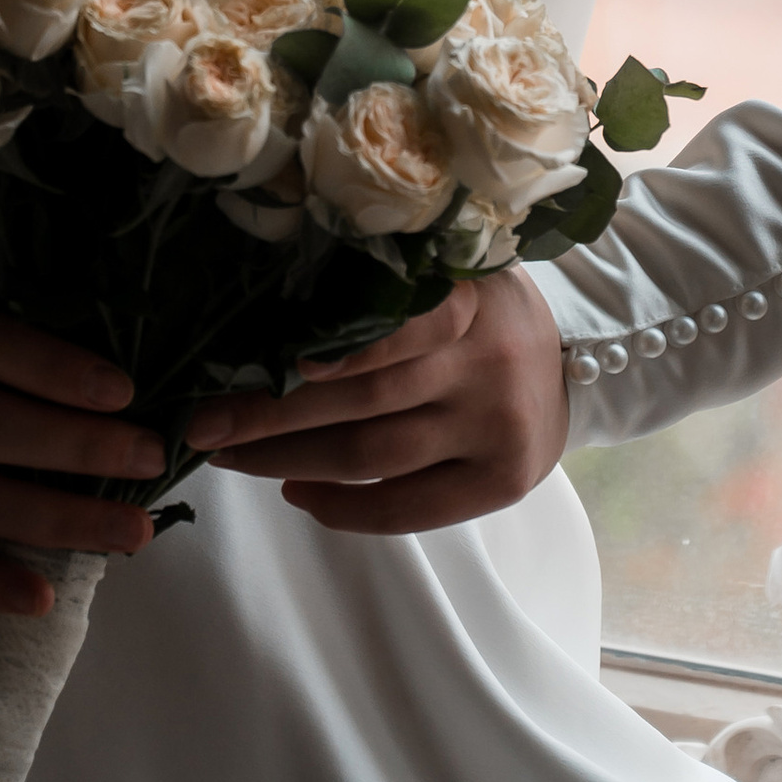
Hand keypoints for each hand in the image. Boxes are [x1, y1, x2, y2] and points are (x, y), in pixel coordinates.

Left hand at [186, 270, 569, 534]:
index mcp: (473, 301)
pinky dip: (345, 509)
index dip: (342, 351)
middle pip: (366, 399)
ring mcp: (495, 429)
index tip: (279, 363)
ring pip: (375, 456)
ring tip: (231, 457)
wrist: (578, 364)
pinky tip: (297, 494)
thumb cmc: (486, 312)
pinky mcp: (500, 482)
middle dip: (274, 415)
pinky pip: (408, 509)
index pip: (403, 327)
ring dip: (290, 460)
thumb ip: (398, 283)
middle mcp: (487, 365)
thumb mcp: (460, 272)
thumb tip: (280, 299)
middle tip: (203, 424)